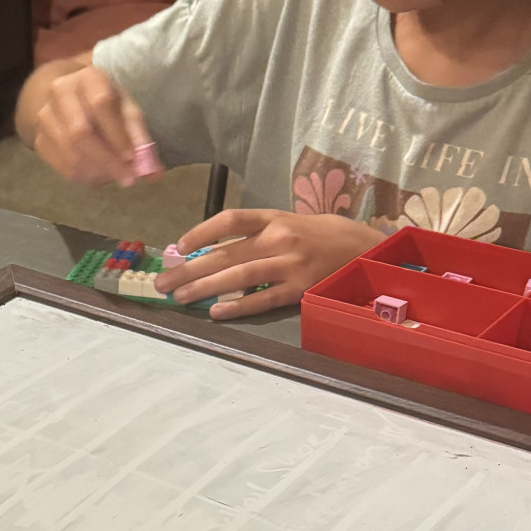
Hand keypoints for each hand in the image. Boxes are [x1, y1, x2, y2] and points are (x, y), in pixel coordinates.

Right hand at [25, 61, 158, 186]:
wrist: (68, 98)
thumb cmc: (105, 103)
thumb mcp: (126, 109)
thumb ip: (140, 138)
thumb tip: (153, 173)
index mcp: (87, 77)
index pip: (100, 104)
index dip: (117, 134)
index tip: (132, 158)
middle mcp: (60, 92)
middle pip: (80, 132)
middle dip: (107, 160)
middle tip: (128, 180)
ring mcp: (44, 116)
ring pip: (69, 152)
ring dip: (96, 171)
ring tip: (116, 177)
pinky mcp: (39, 138)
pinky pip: (60, 165)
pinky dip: (83, 176)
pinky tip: (99, 176)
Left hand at [158, 209, 383, 318]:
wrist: (367, 251)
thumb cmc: (324, 236)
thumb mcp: (292, 223)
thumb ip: (258, 233)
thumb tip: (213, 250)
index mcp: (275, 218)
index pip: (231, 219)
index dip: (201, 232)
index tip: (179, 245)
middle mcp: (280, 238)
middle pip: (226, 253)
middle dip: (189, 268)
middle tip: (163, 281)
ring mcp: (291, 264)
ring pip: (239, 277)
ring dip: (204, 288)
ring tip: (180, 297)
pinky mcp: (302, 289)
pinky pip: (264, 299)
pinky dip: (239, 306)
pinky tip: (217, 311)